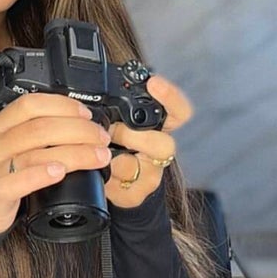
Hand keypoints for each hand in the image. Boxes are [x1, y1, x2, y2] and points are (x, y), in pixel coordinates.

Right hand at [0, 93, 113, 232]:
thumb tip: (79, 123)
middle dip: (78, 130)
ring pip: (33, 154)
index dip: (62, 105)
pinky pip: (13, 184)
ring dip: (74, 154)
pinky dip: (39, 176)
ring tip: (97, 156)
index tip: (87, 114)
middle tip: (101, 138)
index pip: (29, 105)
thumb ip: (32, 132)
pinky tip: (59, 172)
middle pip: (38, 128)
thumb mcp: (7, 145)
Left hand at [105, 74, 193, 208]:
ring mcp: (151, 174)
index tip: (154, 83)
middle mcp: (160, 150)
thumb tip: (97, 85)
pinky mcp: (136, 194)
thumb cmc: (113, 142)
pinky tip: (99, 171)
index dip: (171, 97)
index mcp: (158, 127)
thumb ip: (114, 104)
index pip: (179, 112)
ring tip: (100, 152)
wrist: (113, 180)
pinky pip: (125, 188)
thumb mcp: (114, 119)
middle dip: (133, 136)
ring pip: (144, 168)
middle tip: (111, 130)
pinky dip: (108, 178)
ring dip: (117, 159)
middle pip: (166, 144)